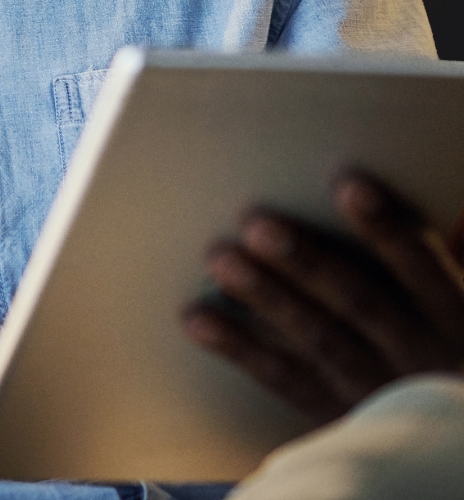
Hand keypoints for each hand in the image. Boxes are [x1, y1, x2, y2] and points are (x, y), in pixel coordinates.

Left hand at [182, 170, 463, 424]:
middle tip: (256, 222)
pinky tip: (198, 319)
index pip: (425, 270)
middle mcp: (421, 359)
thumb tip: (370, 201)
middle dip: (309, 262)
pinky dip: (241, 349)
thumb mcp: (454, 320)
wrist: (450, 451)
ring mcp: (377, 393)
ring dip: (267, 298)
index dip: (387, 229)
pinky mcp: (338, 418)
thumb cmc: (444, 362)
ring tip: (221, 259)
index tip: (347, 184)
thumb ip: (428, 275)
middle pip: (361, 304)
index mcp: (458, 325)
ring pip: (319, 341)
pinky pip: (285, 383)